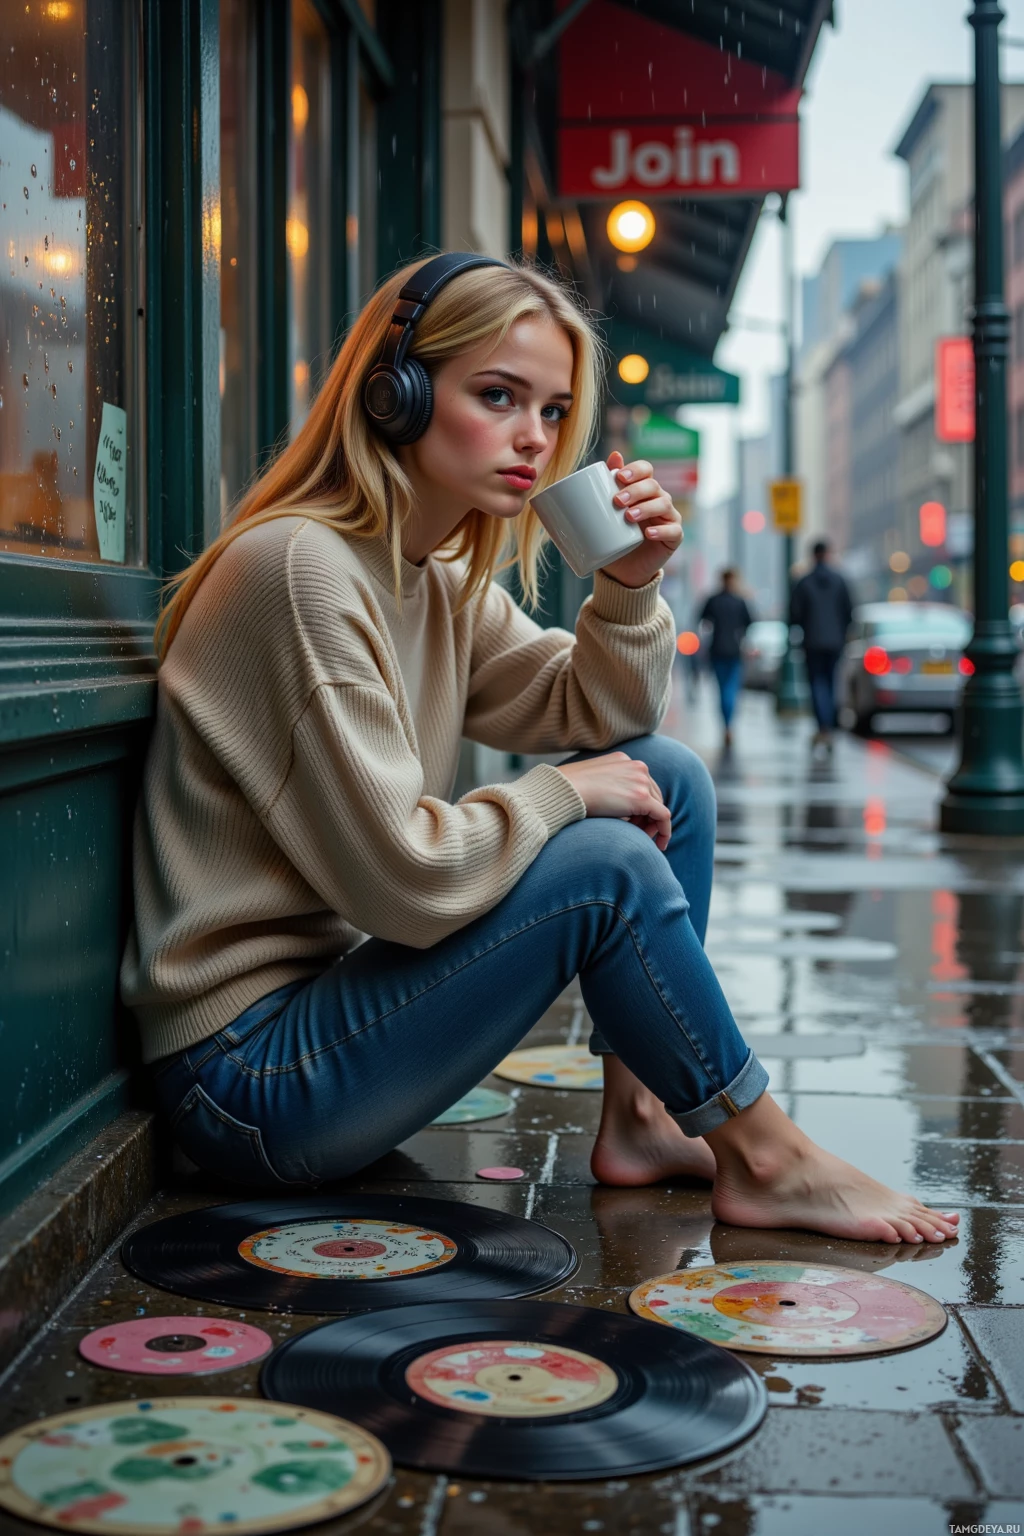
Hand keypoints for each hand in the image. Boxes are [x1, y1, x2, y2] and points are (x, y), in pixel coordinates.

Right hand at [555, 752, 670, 850]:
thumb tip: (613, 804)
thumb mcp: (593, 781)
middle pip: (653, 795)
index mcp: (624, 760)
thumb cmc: (570, 790)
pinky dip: (664, 832)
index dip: (640, 805)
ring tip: (640, 838)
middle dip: (648, 816)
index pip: (642, 784)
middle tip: (640, 834)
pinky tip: (660, 846)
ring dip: (651, 824)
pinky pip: (663, 817)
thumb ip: (608, 786)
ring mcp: (641, 780)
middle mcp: (637, 767)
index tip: (634, 821)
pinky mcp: (642, 797)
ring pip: (658, 807)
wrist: (563, 791)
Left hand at [599, 450, 682, 589]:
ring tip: (628, 517)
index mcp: (643, 490)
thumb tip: (613, 456)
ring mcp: (668, 518)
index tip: (619, 477)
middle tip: (618, 501)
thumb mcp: (606, 515)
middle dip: (635, 490)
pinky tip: (649, 533)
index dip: (636, 470)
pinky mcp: (674, 537)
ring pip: (664, 504)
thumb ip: (608, 488)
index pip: (646, 470)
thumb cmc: (615, 538)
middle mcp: (658, 499)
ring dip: (646, 508)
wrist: (622, 570)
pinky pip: (674, 530)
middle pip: (653, 486)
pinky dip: (661, 530)